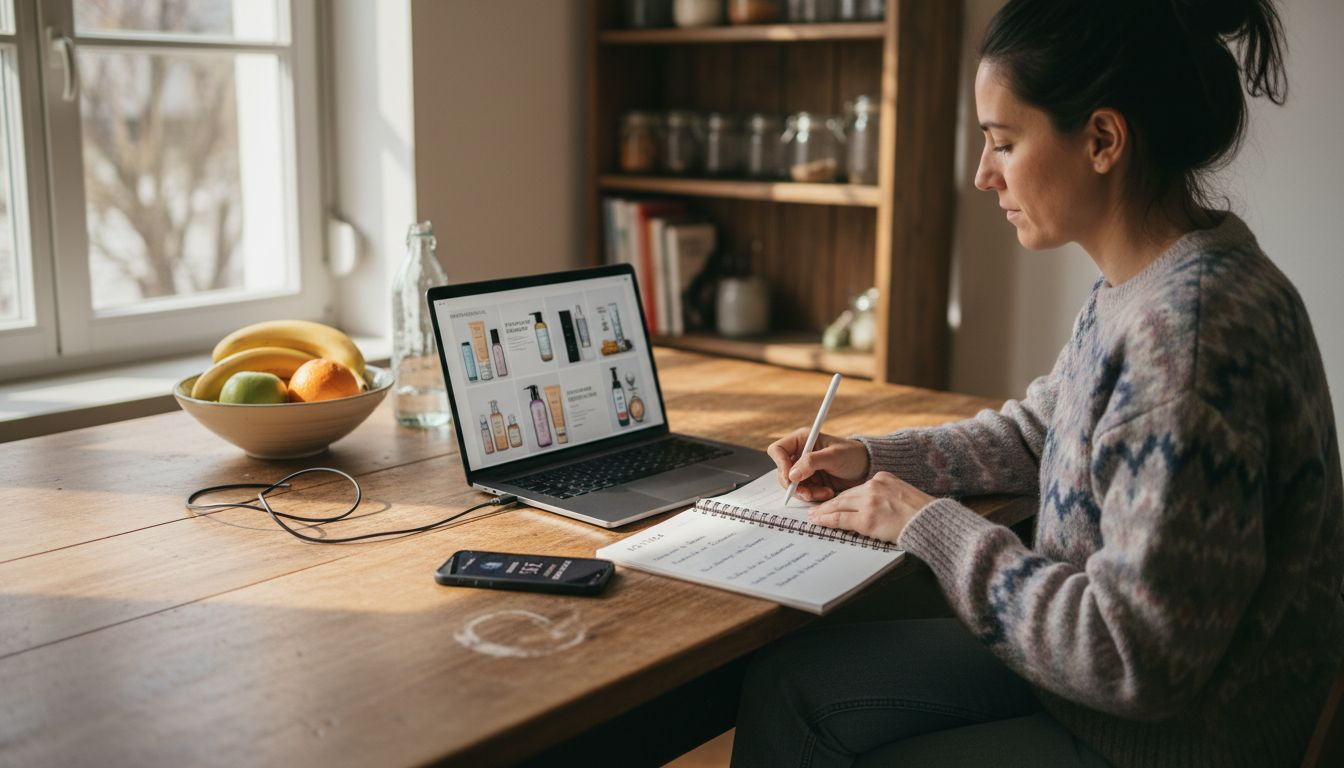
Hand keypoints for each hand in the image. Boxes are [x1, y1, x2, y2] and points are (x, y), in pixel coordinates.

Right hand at [766, 429, 869, 501]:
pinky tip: (827, 492)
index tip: (791, 478)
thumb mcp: (833, 456)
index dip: (781, 464)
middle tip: (807, 492)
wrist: (866, 469)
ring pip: (792, 485)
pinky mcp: (810, 482)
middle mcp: (800, 454)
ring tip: (824, 492)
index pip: (778, 450)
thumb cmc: (853, 455)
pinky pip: (803, 492)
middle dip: (795, 485)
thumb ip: (811, 462)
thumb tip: (792, 474)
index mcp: (802, 440)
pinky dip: (813, 496)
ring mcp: (804, 469)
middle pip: (782, 472)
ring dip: (807, 492)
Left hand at [806, 472, 934, 543]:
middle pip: (845, 495)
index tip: (836, 501)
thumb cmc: (923, 514)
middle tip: (816, 509)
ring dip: (823, 512)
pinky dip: (827, 520)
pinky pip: (840, 519)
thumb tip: (874, 507)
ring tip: (814, 517)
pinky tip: (819, 522)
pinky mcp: (867, 519)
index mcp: (883, 478)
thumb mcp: (903, 495)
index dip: (844, 498)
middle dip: (829, 503)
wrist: (932, 523)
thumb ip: (886, 496)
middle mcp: (874, 486)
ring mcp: (869, 502)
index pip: (858, 489)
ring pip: (839, 505)